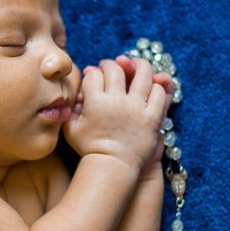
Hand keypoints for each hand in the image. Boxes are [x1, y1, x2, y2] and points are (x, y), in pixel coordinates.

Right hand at [62, 57, 166, 172]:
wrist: (113, 167)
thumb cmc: (90, 149)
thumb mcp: (72, 130)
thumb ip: (71, 110)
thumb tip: (78, 93)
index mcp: (95, 103)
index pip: (95, 75)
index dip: (94, 72)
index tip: (95, 74)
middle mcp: (116, 101)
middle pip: (115, 69)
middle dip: (111, 64)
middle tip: (110, 66)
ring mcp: (137, 108)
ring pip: (143, 74)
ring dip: (139, 65)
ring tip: (135, 63)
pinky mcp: (152, 117)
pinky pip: (158, 93)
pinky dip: (155, 86)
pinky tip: (150, 85)